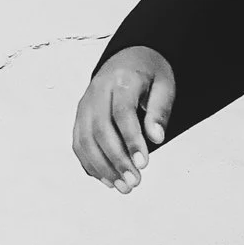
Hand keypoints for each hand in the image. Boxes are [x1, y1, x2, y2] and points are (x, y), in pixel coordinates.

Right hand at [73, 46, 175, 191]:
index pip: (122, 114)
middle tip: (134, 182)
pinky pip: (79, 143)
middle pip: (100, 130)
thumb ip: (160, 111)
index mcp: (121, 80)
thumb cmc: (149, 74)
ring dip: (103, 167)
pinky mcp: (79, 116)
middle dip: (117, 160)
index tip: (144, 164)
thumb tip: (157, 138)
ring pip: (85, 140)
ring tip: (123, 187)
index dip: (132, 141)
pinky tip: (108, 179)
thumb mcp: (164, 86)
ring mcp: (85, 104)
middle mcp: (97, 92)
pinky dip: (91, 164)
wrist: (128, 57)